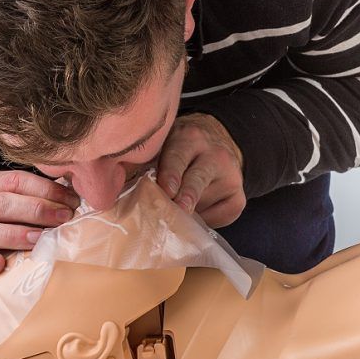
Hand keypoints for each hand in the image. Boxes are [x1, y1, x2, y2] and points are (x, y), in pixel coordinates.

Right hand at [0, 170, 79, 292]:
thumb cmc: (9, 232)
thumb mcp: (22, 210)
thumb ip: (41, 199)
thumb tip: (77, 196)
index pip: (15, 181)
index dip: (46, 190)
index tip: (73, 201)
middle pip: (0, 204)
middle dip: (36, 209)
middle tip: (64, 218)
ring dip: (13, 234)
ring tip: (39, 239)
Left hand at [157, 113, 245, 228]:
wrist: (219, 143)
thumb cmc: (181, 151)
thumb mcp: (165, 145)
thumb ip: (148, 163)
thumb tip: (120, 188)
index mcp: (189, 138)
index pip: (178, 157)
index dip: (171, 174)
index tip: (166, 190)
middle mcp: (214, 155)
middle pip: (198, 179)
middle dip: (186, 196)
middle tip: (178, 209)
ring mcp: (231, 176)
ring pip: (205, 202)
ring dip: (188, 211)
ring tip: (175, 214)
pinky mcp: (239, 197)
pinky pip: (220, 216)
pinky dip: (204, 220)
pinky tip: (196, 213)